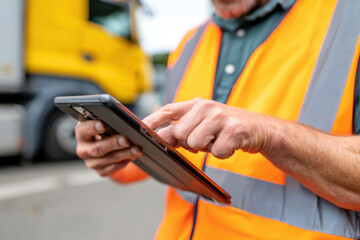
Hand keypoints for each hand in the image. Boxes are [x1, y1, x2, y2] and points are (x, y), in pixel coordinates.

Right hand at [75, 120, 141, 175]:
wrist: (111, 143)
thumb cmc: (110, 127)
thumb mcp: (109, 120)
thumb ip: (115, 118)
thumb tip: (132, 121)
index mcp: (82, 132)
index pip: (83, 130)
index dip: (92, 127)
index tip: (103, 125)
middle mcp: (83, 148)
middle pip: (96, 148)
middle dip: (113, 144)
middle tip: (126, 140)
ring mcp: (90, 162)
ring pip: (106, 160)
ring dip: (123, 154)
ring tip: (136, 149)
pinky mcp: (100, 170)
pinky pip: (111, 169)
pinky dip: (122, 163)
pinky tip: (132, 157)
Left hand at [143, 98, 274, 158]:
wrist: (259, 128)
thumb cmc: (226, 127)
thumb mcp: (202, 124)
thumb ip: (181, 129)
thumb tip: (160, 137)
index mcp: (196, 104)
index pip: (168, 110)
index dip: (153, 120)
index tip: (139, 129)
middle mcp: (207, 106)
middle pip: (180, 134)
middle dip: (191, 143)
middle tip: (207, 139)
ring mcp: (221, 117)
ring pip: (196, 143)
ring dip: (208, 148)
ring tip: (219, 140)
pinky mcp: (234, 130)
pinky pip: (216, 152)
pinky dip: (223, 154)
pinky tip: (231, 145)